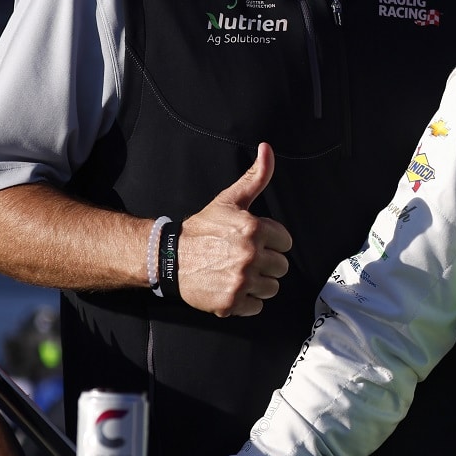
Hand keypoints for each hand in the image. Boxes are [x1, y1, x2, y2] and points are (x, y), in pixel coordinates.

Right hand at [178, 143, 291, 315]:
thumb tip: (268, 149)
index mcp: (255, 229)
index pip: (286, 243)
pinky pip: (256, 307)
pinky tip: (231, 288)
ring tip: (238, 273)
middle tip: (244, 259)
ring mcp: (241, 280)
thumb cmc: (202, 229)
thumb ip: (255, 177)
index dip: (271, 242)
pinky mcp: (231, 302)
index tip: (253, 242)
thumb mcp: (229, 200)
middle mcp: (250, 255)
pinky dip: (246, 302)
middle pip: (281, 267)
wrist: (169, 258)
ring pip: (272, 288)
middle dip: (266, 264)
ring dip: (258, 284)